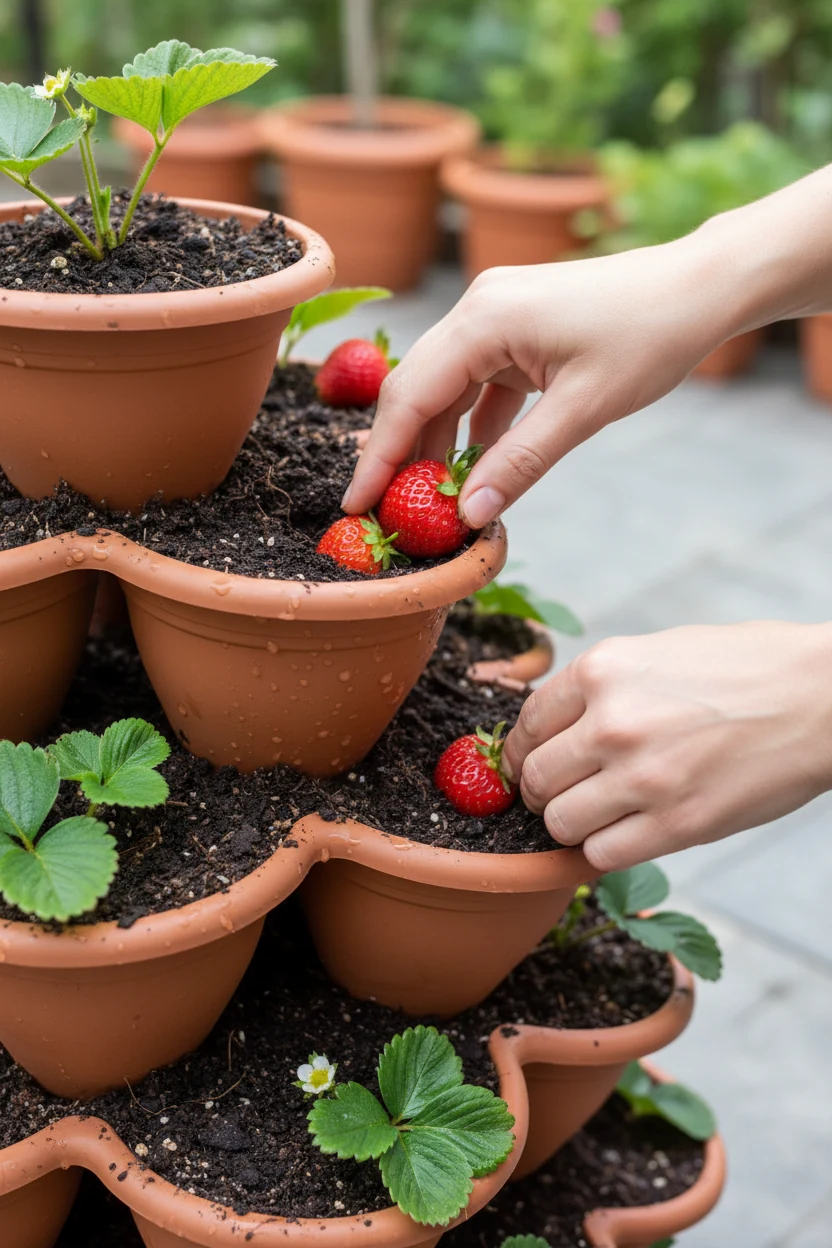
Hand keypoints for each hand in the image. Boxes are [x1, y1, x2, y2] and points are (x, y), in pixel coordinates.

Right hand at [343, 234, 741, 521]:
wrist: (701, 287)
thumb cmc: (650, 337)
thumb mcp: (583, 410)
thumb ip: (519, 463)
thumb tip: (467, 516)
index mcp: (484, 320)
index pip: (409, 397)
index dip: (378, 457)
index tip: (355, 506)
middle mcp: (478, 309)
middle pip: (415, 389)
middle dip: (398, 453)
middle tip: (385, 513)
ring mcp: (496, 315)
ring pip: (445, 387)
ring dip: (438, 441)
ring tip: (431, 500)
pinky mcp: (517, 328)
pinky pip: (477, 381)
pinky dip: (473, 424)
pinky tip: (476, 465)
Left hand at [502, 622, 831, 870]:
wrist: (823, 697)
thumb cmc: (747, 669)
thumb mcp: (659, 652)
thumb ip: (603, 688)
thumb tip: (555, 725)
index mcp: (602, 670)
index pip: (525, 724)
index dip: (521, 753)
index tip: (529, 766)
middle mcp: (612, 722)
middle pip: (535, 777)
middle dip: (541, 792)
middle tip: (562, 796)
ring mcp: (643, 776)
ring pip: (560, 823)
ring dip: (572, 825)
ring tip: (599, 816)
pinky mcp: (678, 824)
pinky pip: (602, 856)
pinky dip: (605, 852)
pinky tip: (628, 834)